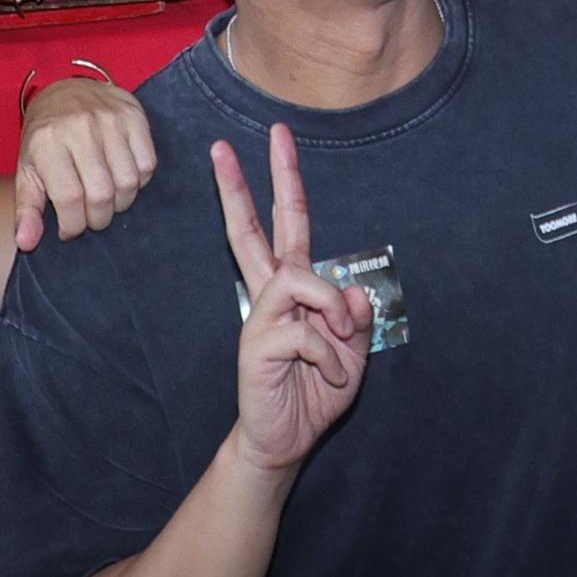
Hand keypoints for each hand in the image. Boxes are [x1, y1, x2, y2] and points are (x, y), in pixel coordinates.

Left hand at [13, 74, 159, 247]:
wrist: (64, 90)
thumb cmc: (45, 138)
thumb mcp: (27, 171)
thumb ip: (27, 209)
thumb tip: (27, 243)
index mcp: (47, 141)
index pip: (69, 198)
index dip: (73, 225)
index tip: (70, 229)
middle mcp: (79, 127)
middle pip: (102, 194)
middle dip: (98, 218)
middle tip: (91, 217)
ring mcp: (110, 118)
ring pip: (129, 182)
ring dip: (120, 202)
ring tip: (106, 199)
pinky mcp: (134, 115)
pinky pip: (148, 164)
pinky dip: (139, 180)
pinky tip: (121, 177)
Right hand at [212, 125, 373, 477]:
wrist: (286, 441)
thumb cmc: (315, 392)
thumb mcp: (353, 354)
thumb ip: (356, 319)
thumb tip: (351, 291)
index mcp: (294, 287)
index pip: (286, 224)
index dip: (283, 180)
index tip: (278, 135)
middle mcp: (272, 293)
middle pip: (255, 228)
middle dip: (245, 183)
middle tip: (221, 144)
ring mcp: (262, 317)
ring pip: (301, 277)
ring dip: (333, 312)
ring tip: (342, 343)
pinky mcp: (258, 344)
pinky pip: (310, 333)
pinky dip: (332, 356)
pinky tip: (328, 375)